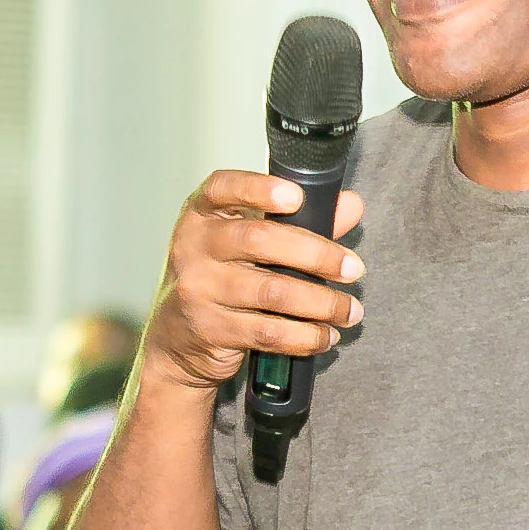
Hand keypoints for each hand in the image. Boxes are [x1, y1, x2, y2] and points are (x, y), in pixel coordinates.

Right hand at [141, 171, 366, 395]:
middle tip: (353, 268)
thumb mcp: (246, 244)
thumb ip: (298, 223)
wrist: (175, 341)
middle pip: (258, 240)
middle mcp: (193, 247)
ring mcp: (198, 289)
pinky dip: (305, 335)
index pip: (222, 188)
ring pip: (271, 292)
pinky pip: (268, 333)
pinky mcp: (210, 329)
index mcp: (202, 216)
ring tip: (349, 310)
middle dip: (315, 254)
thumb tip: (351, 206)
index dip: (259, 188)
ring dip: (321, 303)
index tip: (297, 197)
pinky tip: (326, 335)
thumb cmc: (219, 279)